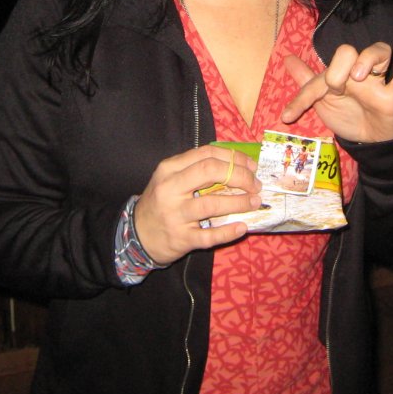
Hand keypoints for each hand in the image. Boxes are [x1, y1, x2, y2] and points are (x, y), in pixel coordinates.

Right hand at [133, 146, 261, 265]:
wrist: (137, 234)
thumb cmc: (161, 202)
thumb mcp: (170, 178)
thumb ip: (197, 169)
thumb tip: (239, 165)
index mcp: (169, 169)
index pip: (207, 154)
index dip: (234, 158)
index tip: (252, 166)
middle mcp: (170, 189)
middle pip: (210, 172)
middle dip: (240, 176)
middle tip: (255, 185)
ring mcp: (175, 215)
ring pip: (212, 204)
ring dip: (239, 202)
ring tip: (255, 202)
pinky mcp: (181, 239)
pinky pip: (209, 236)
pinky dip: (229, 232)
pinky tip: (242, 226)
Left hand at [280, 42, 392, 143]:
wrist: (369, 142)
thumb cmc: (347, 116)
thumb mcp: (321, 102)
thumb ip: (305, 82)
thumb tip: (286, 58)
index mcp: (338, 74)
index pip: (318, 70)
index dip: (305, 93)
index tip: (289, 116)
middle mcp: (357, 73)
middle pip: (348, 50)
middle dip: (337, 69)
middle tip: (336, 89)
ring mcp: (377, 82)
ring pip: (380, 51)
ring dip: (367, 59)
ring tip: (359, 76)